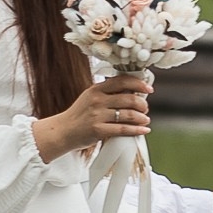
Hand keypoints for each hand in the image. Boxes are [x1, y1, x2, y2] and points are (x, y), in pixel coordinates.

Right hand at [32, 72, 150, 163]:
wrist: (63, 131)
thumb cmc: (80, 114)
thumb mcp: (90, 97)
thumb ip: (107, 93)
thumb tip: (133, 91)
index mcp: (96, 89)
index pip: (122, 81)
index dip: (138, 84)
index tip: (148, 88)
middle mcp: (97, 100)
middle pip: (129, 99)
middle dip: (142, 104)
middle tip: (146, 108)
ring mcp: (97, 116)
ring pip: (129, 114)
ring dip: (142, 117)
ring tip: (145, 119)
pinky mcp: (98, 130)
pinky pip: (123, 129)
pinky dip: (137, 130)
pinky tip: (144, 130)